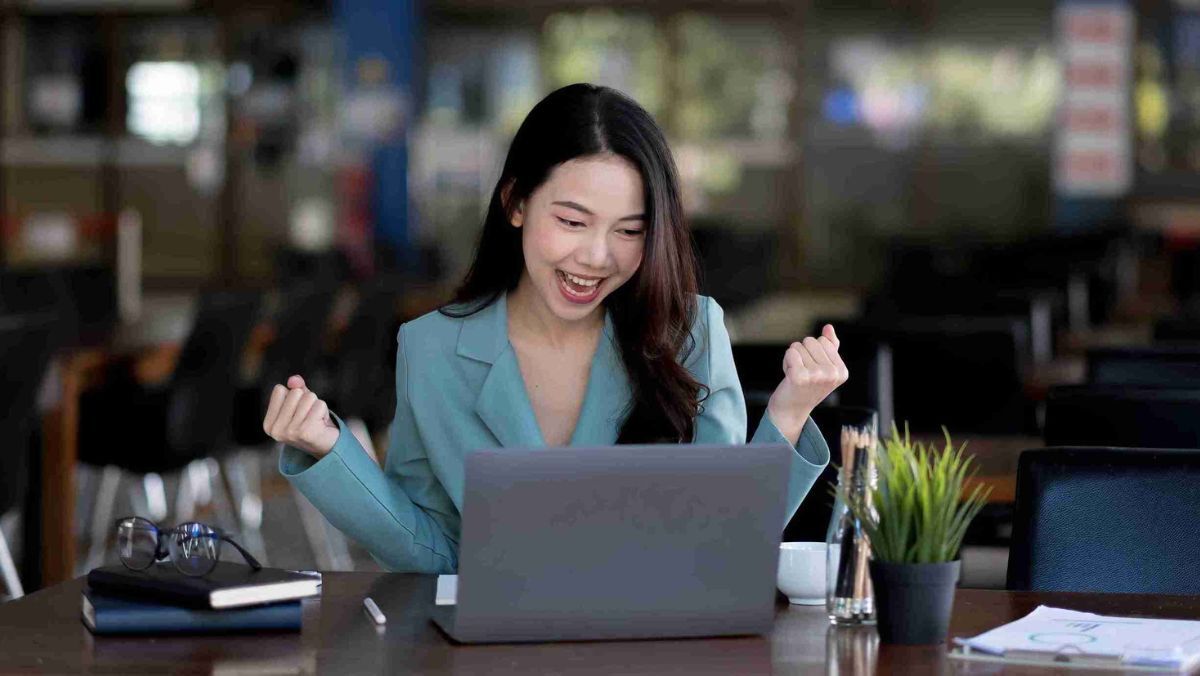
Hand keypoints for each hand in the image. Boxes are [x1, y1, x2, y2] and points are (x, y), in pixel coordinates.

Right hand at [263, 375, 339, 457]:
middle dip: (307, 400)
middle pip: (295, 392)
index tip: (298, 414)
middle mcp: (276, 430)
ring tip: (316, 420)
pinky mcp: (305, 432)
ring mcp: (289, 432)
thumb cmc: (312, 422)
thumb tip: (294, 379)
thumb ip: (296, 388)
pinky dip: (324, 411)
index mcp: (269, 424)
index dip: (293, 396)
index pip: (279, 390)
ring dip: (317, 406)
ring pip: (308, 397)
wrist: (329, 447)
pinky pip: (319, 405)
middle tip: (310, 417)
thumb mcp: (301, 403)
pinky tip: (322, 424)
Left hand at [765, 325, 848, 442]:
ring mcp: (817, 376)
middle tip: (802, 373)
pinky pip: (790, 352)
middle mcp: (832, 374)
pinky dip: (786, 361)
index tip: (812, 370)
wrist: (791, 410)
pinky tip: (789, 376)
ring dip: (793, 359)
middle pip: (811, 341)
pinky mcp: (800, 377)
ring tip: (796, 375)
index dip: (813, 352)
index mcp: (842, 371)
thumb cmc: (806, 386)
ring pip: (798, 346)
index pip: (823, 340)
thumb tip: (828, 327)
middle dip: (802, 353)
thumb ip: (829, 347)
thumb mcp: (823, 367)